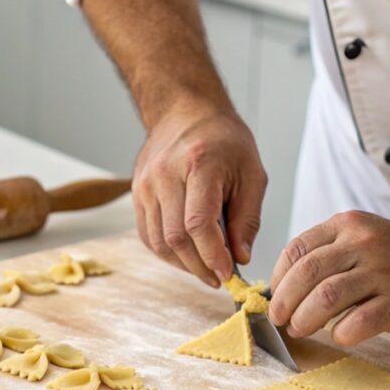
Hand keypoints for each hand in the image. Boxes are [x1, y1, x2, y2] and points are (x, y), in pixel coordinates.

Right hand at [133, 104, 266, 286]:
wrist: (185, 111)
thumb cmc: (223, 140)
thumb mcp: (252, 174)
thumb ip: (248, 219)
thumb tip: (241, 258)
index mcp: (199, 163)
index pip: (198, 223)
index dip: (213, 255)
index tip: (228, 274)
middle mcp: (165, 174)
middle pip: (176, 237)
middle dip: (200, 266)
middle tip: (219, 278)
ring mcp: (146, 184)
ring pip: (159, 242)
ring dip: (184, 264)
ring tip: (206, 268)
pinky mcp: (137, 193)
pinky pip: (149, 235)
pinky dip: (169, 253)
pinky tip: (187, 256)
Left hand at [268, 211, 389, 344]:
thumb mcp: (360, 242)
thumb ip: (326, 257)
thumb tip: (281, 291)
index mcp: (347, 226)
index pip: (297, 249)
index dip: (278, 279)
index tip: (275, 299)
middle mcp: (363, 243)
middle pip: (306, 273)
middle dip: (285, 302)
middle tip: (281, 321)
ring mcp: (383, 271)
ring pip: (327, 296)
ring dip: (305, 319)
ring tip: (301, 330)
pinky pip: (361, 321)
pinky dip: (342, 333)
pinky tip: (340, 335)